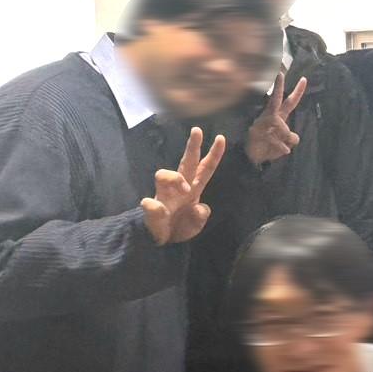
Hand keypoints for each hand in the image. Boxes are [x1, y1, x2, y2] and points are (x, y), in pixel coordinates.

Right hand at [141, 128, 224, 245]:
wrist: (161, 241)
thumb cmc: (180, 226)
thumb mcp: (196, 224)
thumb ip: (200, 216)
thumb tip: (199, 207)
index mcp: (194, 189)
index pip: (205, 169)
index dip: (213, 155)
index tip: (221, 138)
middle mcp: (178, 188)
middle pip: (185, 163)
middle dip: (192, 146)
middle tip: (197, 130)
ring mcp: (163, 196)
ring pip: (163, 175)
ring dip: (175, 179)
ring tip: (184, 190)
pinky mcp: (151, 208)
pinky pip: (151, 203)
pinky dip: (155, 207)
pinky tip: (160, 211)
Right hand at [246, 72, 307, 164]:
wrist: (253, 158)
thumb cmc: (269, 147)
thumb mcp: (285, 142)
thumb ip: (292, 138)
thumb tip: (294, 136)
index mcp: (278, 117)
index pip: (289, 102)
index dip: (298, 92)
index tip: (304, 79)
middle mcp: (269, 117)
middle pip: (275, 100)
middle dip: (278, 87)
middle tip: (280, 73)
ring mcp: (262, 124)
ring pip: (282, 127)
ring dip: (286, 138)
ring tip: (281, 146)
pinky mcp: (258, 133)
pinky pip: (278, 140)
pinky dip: (282, 148)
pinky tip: (280, 150)